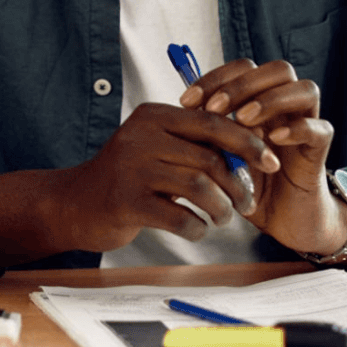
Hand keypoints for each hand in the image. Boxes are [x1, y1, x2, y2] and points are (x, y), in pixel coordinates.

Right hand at [41, 102, 276, 252]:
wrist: (76, 203)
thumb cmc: (127, 176)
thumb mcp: (155, 146)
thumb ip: (193, 143)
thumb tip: (251, 150)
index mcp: (153, 116)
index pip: (212, 122)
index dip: (247, 142)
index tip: (270, 161)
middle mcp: (141, 136)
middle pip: (209, 157)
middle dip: (238, 183)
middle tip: (247, 202)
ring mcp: (132, 169)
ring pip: (199, 187)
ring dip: (221, 208)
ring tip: (224, 218)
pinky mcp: (127, 203)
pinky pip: (180, 217)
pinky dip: (198, 227)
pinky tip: (198, 229)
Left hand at [179, 59, 346, 255]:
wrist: (283, 220)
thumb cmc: (251, 184)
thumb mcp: (221, 155)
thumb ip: (210, 133)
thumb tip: (180, 111)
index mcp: (262, 101)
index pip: (245, 68)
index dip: (216, 77)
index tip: (187, 101)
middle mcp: (287, 107)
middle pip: (279, 70)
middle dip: (241, 84)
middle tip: (213, 109)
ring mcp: (307, 124)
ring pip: (305, 89)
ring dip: (270, 100)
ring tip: (243, 120)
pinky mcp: (320, 150)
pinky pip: (319, 127)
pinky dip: (297, 128)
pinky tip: (272, 138)